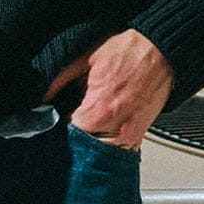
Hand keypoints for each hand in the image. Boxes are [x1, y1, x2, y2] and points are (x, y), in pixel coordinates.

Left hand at [47, 28, 172, 148]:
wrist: (162, 50)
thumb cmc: (128, 51)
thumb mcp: (85, 58)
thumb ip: (58, 81)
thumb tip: (41, 97)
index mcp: (96, 112)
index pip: (63, 135)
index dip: (54, 127)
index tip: (51, 119)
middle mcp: (114, 130)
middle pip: (80, 148)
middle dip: (69, 138)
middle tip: (66, 121)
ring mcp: (129, 137)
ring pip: (97, 153)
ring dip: (86, 143)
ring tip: (83, 124)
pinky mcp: (138, 136)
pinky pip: (115, 149)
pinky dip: (104, 142)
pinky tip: (99, 127)